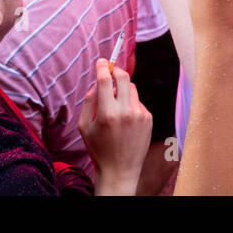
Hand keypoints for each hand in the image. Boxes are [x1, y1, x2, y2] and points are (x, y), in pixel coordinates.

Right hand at [78, 60, 151, 194]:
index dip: (103, 67)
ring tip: (116, 105)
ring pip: (131, 88)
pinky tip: (126, 120)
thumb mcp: (85, 126)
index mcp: (106, 114)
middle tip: (111, 71)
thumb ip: (89, 102)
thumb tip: (97, 82)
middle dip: (116, 71)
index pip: (105, 81)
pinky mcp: (148, 118)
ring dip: (123, 90)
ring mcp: (139, 114)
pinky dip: (130, 104)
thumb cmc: (99, 148)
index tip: (101, 62)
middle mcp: (125, 112)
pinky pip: (138, 102)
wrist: (120, 170)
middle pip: (124, 77)